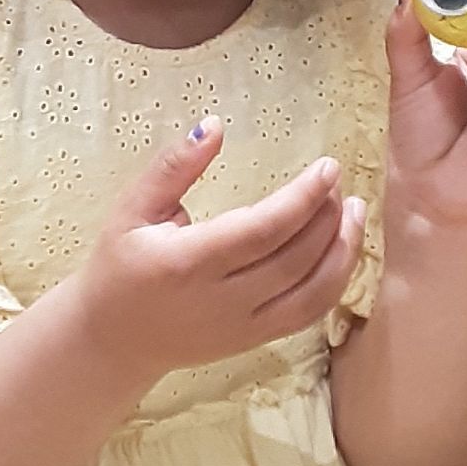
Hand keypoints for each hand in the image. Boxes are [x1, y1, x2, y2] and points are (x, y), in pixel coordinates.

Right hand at [77, 120, 365, 387]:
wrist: (112, 340)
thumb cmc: (120, 265)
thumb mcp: (133, 208)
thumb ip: (174, 167)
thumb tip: (215, 124)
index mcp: (187, 263)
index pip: (262, 230)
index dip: (303, 198)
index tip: (328, 167)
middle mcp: (220, 301)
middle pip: (295, 260)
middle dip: (327, 217)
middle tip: (337, 182)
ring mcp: (241, 327)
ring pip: (312, 294)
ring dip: (342, 250)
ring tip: (354, 211)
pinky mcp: (254, 341)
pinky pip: (308, 315)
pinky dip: (334, 282)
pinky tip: (342, 249)